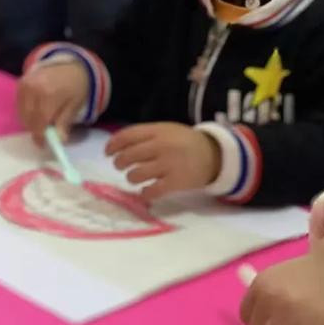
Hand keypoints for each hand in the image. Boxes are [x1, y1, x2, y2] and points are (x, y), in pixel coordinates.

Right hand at [17, 62, 88, 143]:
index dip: (40, 135)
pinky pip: (19, 105)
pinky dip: (26, 112)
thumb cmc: (76, 86)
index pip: (40, 121)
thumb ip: (65, 122)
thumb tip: (60, 140)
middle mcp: (33, 89)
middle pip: (29, 118)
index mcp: (49, 95)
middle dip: (35, 130)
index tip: (43, 145)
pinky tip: (37, 113)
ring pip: (22, 113)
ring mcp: (24, 85)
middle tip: (44, 136)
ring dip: (30, 122)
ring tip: (43, 123)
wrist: (71, 65)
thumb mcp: (76, 105)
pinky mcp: (20, 83)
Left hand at [106, 123, 220, 201]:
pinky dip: (144, 194)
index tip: (108, 153)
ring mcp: (169, 165)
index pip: (127, 136)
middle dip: (120, 163)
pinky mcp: (176, 182)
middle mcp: (162, 146)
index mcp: (158, 131)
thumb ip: (146, 135)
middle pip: (128, 156)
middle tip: (121, 167)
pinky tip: (146, 192)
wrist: (215, 155)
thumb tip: (118, 147)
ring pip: (136, 175)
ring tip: (135, 178)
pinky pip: (151, 191)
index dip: (113, 145)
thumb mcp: (168, 130)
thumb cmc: (186, 143)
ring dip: (131, 178)